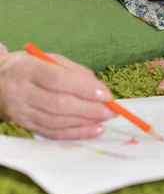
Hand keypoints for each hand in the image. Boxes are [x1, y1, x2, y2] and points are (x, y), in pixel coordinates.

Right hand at [0, 51, 115, 138]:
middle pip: (58, 104)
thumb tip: (98, 87)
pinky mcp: (26, 126)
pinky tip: (92, 130)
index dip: (83, 88)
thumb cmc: (30, 66)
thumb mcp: (48, 59)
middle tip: (111, 110)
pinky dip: (75, 133)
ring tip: (105, 120)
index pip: (58, 79)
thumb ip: (74, 70)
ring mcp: (22, 112)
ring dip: (85, 123)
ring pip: (56, 121)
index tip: (105, 94)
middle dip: (89, 109)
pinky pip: (52, 133)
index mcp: (28, 69)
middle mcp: (22, 92)